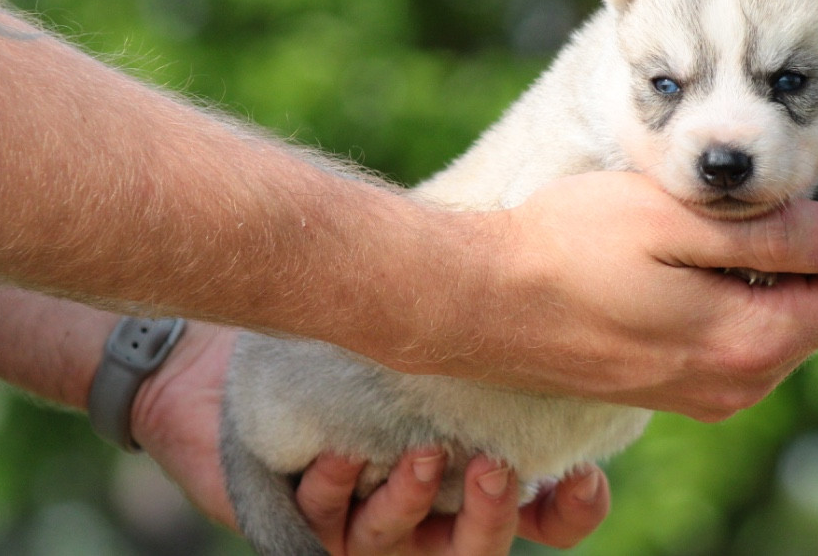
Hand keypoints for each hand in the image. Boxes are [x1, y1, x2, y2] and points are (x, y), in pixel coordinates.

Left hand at [127, 325, 600, 553]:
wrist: (235, 354)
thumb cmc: (354, 335)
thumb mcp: (427, 331)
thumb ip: (480, 337)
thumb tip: (538, 287)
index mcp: (473, 476)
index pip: (546, 518)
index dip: (572, 512)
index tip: (582, 473)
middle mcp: (426, 512)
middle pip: (478, 548)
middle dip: (492, 514)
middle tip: (494, 465)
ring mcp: (363, 525)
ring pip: (400, 544)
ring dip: (412, 501)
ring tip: (420, 453)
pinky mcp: (301, 523)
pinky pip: (322, 522)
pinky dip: (336, 488)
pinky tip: (338, 456)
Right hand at [441, 125, 817, 420]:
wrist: (480, 303)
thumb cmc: (566, 248)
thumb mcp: (672, 223)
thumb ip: (775, 238)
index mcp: (754, 344)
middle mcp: (746, 380)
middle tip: (812, 140)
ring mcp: (716, 385)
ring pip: (800, 309)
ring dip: (802, 243)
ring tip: (767, 172)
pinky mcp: (686, 378)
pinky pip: (755, 323)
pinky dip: (762, 271)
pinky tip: (727, 223)